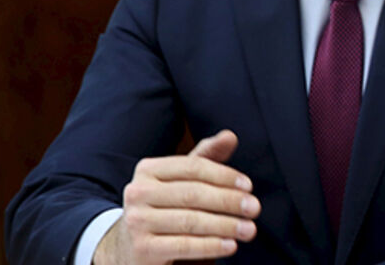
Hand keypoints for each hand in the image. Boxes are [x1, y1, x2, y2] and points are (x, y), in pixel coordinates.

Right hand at [94, 129, 260, 264]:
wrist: (130, 246)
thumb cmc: (165, 207)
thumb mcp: (183, 180)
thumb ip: (207, 158)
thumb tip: (230, 136)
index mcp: (148, 169)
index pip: (193, 167)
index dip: (224, 175)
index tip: (249, 186)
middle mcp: (137, 192)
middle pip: (194, 194)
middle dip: (229, 201)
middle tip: (254, 208)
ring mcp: (136, 221)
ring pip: (191, 220)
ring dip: (226, 225)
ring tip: (249, 229)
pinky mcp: (141, 249)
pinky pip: (184, 245)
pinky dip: (212, 245)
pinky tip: (231, 245)